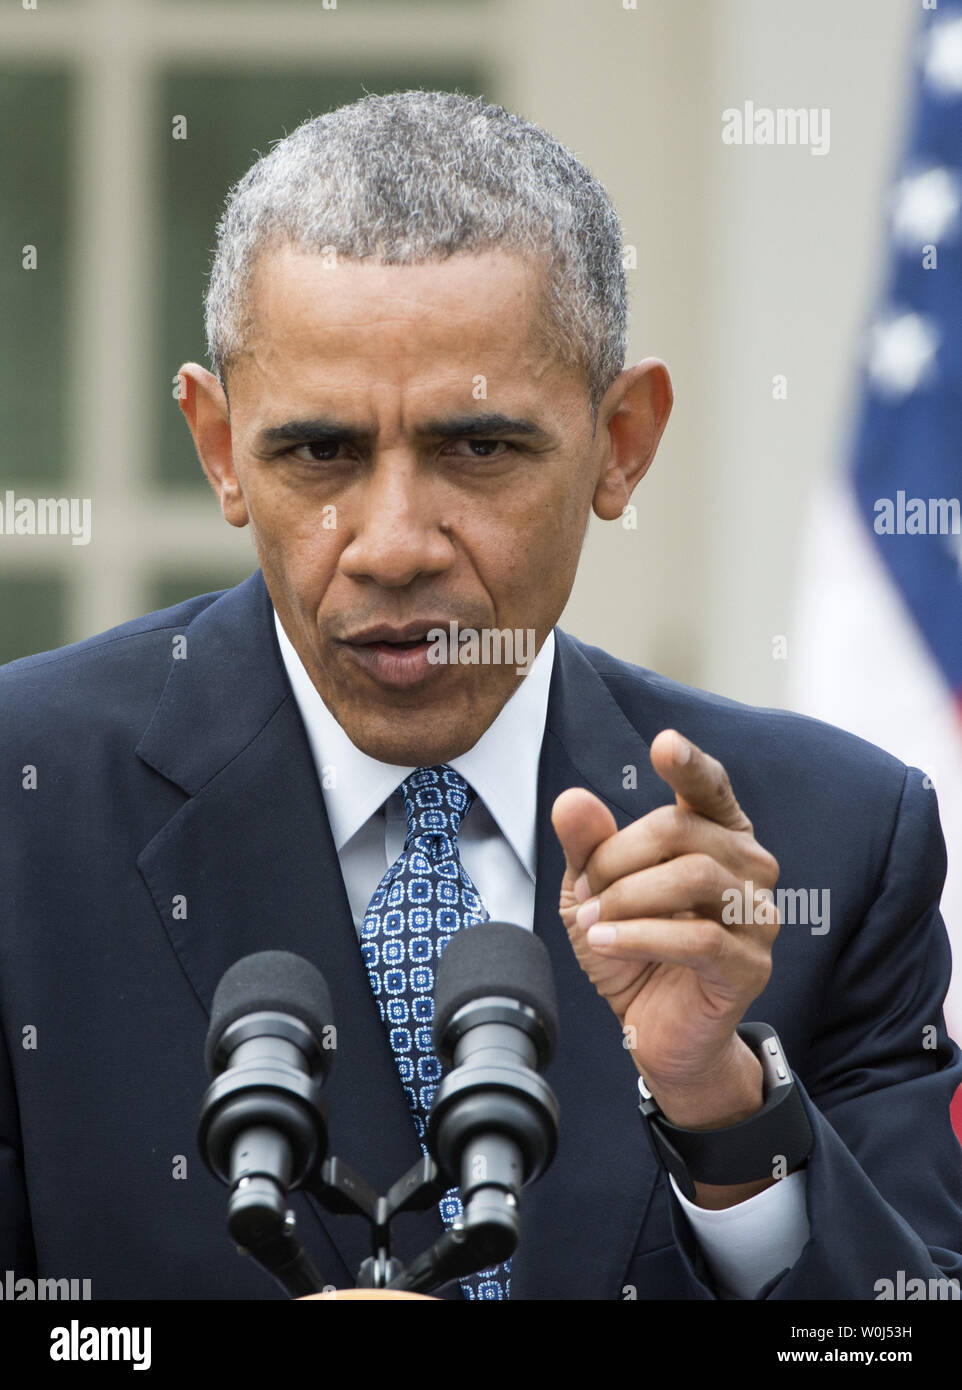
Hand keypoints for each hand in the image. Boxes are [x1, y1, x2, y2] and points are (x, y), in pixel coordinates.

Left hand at [552, 730, 780, 1205]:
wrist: (655, 1031)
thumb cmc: (634, 949)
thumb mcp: (594, 890)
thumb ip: (587, 844)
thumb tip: (573, 800)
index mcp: (717, 835)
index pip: (709, 788)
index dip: (690, 764)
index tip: (665, 745)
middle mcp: (748, 866)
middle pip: (681, 829)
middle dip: (618, 857)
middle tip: (587, 893)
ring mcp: (757, 915)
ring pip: (694, 876)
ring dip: (627, 896)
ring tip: (592, 922)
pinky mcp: (750, 964)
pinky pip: (697, 935)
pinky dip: (639, 935)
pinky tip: (605, 942)